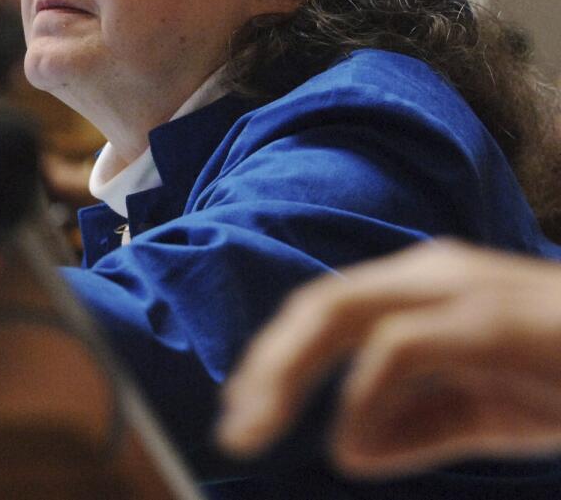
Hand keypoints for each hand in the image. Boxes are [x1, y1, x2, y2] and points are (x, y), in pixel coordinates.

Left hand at [217, 240, 560, 476]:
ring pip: (340, 313)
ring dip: (288, 376)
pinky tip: (354, 446)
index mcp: (424, 286)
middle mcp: (431, 273)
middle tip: (234, 429)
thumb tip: (347, 449)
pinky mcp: (488, 320)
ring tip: (259, 430)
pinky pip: (398, 351)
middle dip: (265, 366)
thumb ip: (417, 424)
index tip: (243, 413)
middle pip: (318, 305)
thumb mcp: (485, 410)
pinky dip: (363, 399)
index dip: (276, 358)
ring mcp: (460, 289)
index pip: (326, 310)